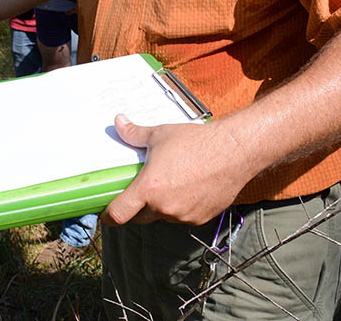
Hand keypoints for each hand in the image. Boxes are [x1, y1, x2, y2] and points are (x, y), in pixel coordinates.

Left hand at [101, 115, 255, 225]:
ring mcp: (183, 215)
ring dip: (159, 207)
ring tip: (167, 184)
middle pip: (139, 218)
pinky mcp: (201, 218)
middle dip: (135, 209)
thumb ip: (134, 133)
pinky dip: (179, 208)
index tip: (106, 214)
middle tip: (138, 192)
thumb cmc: (196, 142)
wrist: (234, 151)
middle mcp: (164, 206)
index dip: (109, 216)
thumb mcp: (159, 134)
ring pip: (162, 217)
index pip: (119, 214)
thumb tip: (118, 122)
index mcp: (149, 188)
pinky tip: (186, 189)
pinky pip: (182, 217)